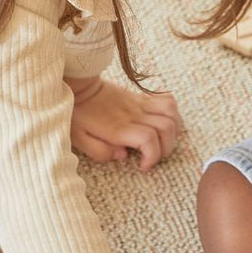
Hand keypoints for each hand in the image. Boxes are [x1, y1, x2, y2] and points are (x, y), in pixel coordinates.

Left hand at [67, 77, 182, 170]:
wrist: (79, 86)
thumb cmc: (78, 115)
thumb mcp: (80, 140)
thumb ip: (100, 152)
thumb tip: (123, 155)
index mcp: (118, 128)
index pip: (148, 139)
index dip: (153, 156)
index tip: (143, 166)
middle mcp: (134, 115)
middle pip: (166, 128)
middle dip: (166, 148)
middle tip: (154, 157)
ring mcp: (140, 104)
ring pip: (172, 114)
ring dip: (173, 132)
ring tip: (162, 142)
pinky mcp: (143, 98)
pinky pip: (168, 100)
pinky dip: (173, 114)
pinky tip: (164, 124)